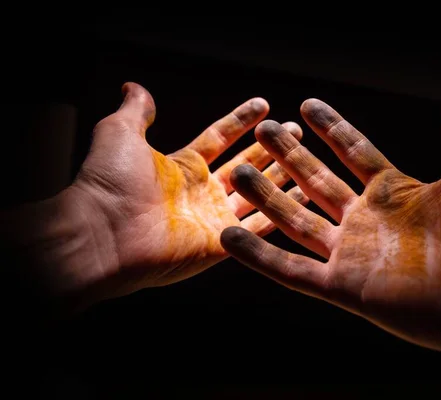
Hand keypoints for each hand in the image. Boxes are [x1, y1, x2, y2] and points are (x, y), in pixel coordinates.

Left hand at [7, 82, 306, 312]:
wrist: (106, 234)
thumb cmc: (110, 183)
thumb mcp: (121, 133)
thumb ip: (136, 110)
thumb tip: (135, 87)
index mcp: (184, 166)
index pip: (220, 137)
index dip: (241, 120)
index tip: (264, 104)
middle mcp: (203, 191)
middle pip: (246, 165)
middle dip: (270, 147)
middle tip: (296, 130)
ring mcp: (215, 219)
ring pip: (260, 194)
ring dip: (283, 176)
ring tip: (307, 157)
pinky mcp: (224, 243)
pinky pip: (261, 227)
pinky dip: (283, 211)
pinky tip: (306, 195)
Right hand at [220, 88, 440, 365]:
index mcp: (397, 191)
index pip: (354, 151)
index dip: (332, 127)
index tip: (308, 105)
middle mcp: (368, 221)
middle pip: (317, 181)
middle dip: (290, 155)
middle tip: (264, 128)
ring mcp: (353, 254)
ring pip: (296, 221)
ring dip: (266, 197)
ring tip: (237, 170)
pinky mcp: (344, 288)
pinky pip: (292, 272)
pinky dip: (259, 257)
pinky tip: (229, 237)